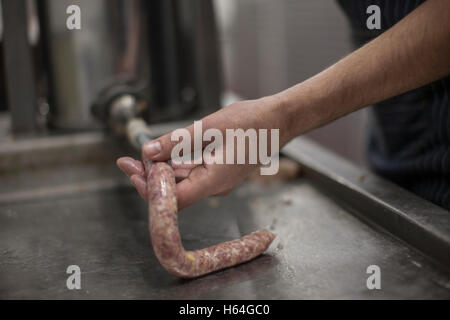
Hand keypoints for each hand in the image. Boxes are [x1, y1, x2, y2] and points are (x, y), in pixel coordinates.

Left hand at [117, 95, 285, 209]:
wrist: (278, 121)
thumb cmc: (251, 123)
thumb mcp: (209, 128)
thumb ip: (176, 142)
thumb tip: (147, 152)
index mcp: (214, 181)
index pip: (174, 198)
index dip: (150, 189)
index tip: (132, 172)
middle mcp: (214, 186)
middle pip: (175, 193)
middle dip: (149, 178)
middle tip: (127, 162)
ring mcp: (217, 181)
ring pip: (182, 184)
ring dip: (160, 172)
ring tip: (138, 158)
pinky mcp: (218, 172)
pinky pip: (192, 175)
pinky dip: (175, 167)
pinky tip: (162, 156)